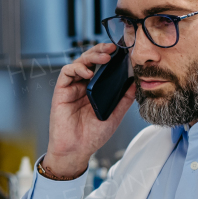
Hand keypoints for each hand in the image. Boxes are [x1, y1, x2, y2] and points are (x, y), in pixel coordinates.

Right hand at [44, 43, 136, 177]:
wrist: (77, 150)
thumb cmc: (92, 135)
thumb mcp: (115, 114)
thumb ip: (124, 98)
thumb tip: (136, 82)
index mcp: (96, 89)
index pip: (102, 66)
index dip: (110, 56)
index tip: (122, 52)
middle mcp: (83, 86)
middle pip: (90, 60)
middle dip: (101, 50)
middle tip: (112, 48)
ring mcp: (72, 87)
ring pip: (79, 62)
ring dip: (91, 56)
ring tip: (104, 57)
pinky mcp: (61, 91)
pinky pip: (66, 73)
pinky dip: (77, 68)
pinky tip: (88, 72)